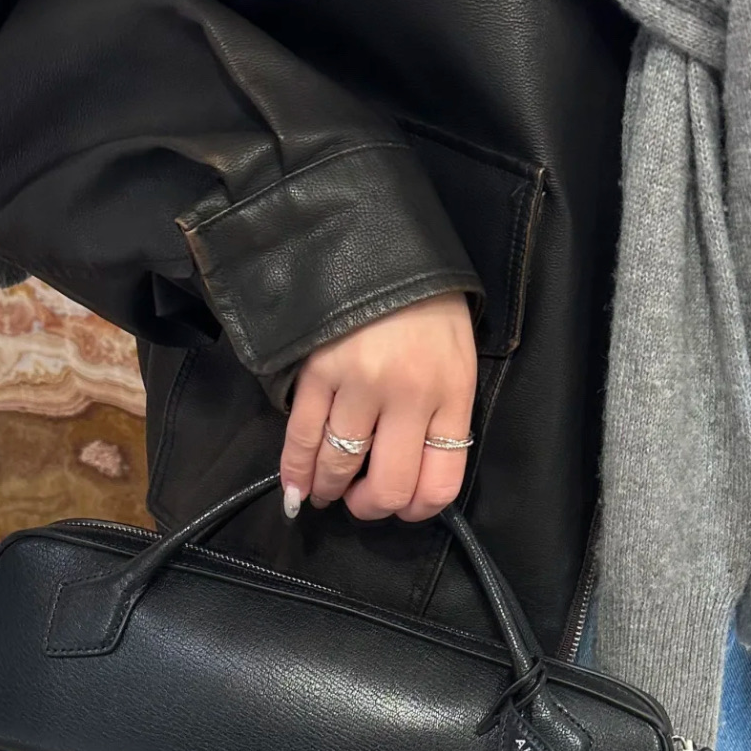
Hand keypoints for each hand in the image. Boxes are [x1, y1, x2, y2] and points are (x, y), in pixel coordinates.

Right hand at [280, 292, 476, 523]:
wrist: (382, 240)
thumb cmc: (426, 303)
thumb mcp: (455, 358)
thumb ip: (439, 415)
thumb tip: (408, 474)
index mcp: (452, 393)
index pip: (439, 482)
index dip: (416, 510)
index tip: (400, 508)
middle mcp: (409, 394)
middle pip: (388, 486)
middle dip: (369, 507)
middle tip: (358, 501)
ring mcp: (360, 383)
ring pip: (340, 465)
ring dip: (329, 490)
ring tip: (324, 492)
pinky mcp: (318, 370)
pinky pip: (303, 437)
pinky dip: (295, 470)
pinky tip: (296, 487)